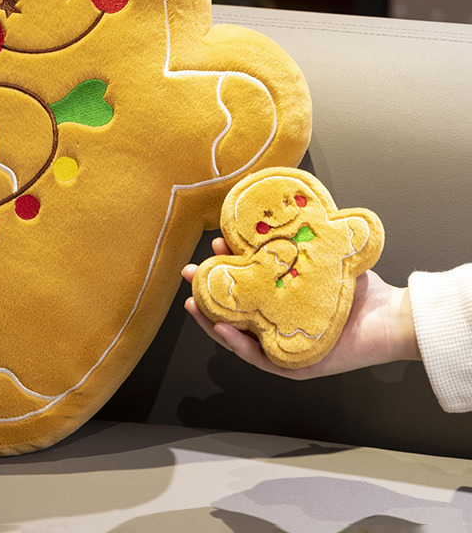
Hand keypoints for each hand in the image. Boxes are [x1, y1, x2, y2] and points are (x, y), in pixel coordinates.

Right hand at [181, 238, 420, 379]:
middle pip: (234, 311)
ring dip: (212, 320)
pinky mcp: (296, 365)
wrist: (393, 316)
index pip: (246, 286)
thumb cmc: (360, 289)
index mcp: (282, 301)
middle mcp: (279, 324)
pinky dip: (237, 344)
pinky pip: (259, 357)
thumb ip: (297, 245)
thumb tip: (274, 216)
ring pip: (238, 336)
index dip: (227, 267)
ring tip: (193, 303)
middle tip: (189, 273)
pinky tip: (222, 327)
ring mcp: (285, 346)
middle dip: (208, 292)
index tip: (213, 247)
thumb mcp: (321, 260)